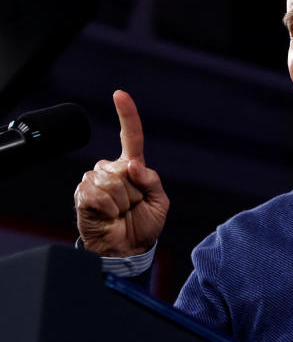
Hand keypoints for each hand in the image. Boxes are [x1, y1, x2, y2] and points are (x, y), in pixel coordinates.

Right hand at [74, 90, 168, 255]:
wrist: (126, 248)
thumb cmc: (144, 224)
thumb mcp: (160, 202)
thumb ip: (152, 180)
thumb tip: (132, 166)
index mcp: (132, 167)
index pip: (131, 137)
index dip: (127, 115)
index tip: (120, 94)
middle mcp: (112, 170)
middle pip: (124, 168)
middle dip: (134, 191)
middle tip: (132, 207)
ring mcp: (95, 181)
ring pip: (112, 182)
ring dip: (122, 202)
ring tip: (120, 212)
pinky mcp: (83, 194)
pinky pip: (99, 194)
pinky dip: (109, 209)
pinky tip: (108, 215)